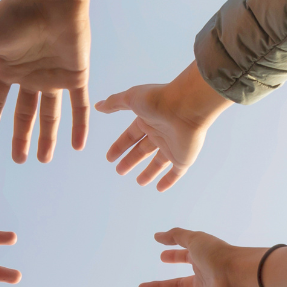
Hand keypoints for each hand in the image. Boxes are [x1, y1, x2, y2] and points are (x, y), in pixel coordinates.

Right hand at [0, 0, 90, 163]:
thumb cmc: (15, 11)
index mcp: (8, 67)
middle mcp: (31, 75)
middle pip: (25, 114)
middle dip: (21, 137)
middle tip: (19, 160)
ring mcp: (54, 76)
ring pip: (51, 115)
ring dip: (47, 138)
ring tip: (42, 159)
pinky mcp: (76, 75)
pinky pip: (80, 106)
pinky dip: (80, 126)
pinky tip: (78, 146)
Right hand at [95, 62, 231, 191]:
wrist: (187, 106)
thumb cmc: (159, 99)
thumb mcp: (131, 98)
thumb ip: (114, 102)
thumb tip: (98, 105)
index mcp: (147, 119)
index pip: (130, 136)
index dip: (120, 146)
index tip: (109, 158)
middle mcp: (160, 132)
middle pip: (143, 150)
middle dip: (131, 160)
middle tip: (119, 171)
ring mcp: (173, 146)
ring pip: (159, 162)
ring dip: (149, 172)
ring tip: (139, 182)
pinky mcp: (183, 158)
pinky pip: (176, 173)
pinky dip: (168, 180)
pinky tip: (160, 188)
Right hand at [137, 229, 264, 286]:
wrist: (238, 275)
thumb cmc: (218, 255)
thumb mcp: (195, 240)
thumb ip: (176, 236)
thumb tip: (157, 236)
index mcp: (202, 260)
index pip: (185, 258)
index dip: (174, 256)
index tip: (162, 256)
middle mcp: (202, 279)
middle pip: (175, 285)